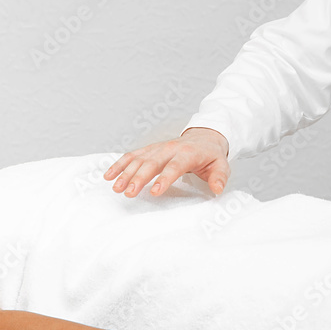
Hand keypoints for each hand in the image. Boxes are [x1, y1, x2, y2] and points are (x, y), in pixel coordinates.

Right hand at [103, 127, 229, 197]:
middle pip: (151, 163)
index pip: (174, 166)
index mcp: (187, 153)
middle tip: (129, 192)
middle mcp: (170, 149)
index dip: (164, 178)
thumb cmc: (211, 155)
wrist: (205, 136)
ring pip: (139, 159)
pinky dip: (119, 164)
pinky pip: (132, 156)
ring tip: (116, 187)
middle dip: (138, 178)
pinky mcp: (150, 149)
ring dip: (126, 173)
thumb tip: (218, 189)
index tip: (155, 192)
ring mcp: (158, 148)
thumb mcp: (221, 164)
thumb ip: (219, 177)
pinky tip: (109, 175)